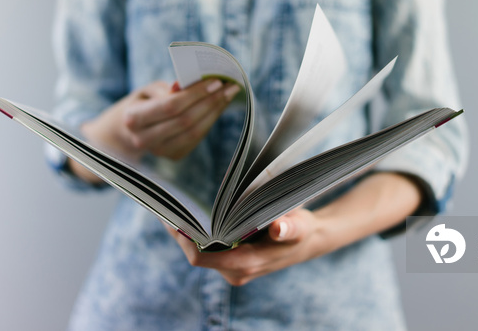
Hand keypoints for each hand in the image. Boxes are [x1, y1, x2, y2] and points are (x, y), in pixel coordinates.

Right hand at [70, 79, 240, 182]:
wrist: (129, 131)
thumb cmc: (143, 103)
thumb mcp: (148, 90)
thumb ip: (167, 89)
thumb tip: (189, 85)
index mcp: (133, 118)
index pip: (170, 106)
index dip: (195, 94)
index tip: (216, 81)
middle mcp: (144, 139)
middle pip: (185, 120)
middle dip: (210, 102)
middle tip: (229, 87)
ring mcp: (159, 151)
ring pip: (194, 132)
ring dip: (215, 112)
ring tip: (228, 95)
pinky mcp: (173, 157)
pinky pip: (196, 139)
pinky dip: (210, 121)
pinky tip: (219, 108)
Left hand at [166, 208, 325, 285]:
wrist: (308, 241)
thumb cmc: (302, 230)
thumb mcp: (300, 225)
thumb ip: (289, 228)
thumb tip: (278, 228)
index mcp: (246, 263)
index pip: (202, 257)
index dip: (184, 240)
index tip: (174, 217)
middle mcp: (235, 271)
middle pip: (195, 254)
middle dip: (182, 232)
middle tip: (169, 206)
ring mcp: (232, 268)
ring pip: (199, 252)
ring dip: (188, 233)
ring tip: (176, 207)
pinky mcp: (232, 262)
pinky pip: (206, 250)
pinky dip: (197, 235)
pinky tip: (191, 216)